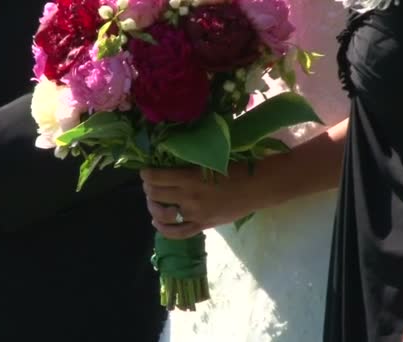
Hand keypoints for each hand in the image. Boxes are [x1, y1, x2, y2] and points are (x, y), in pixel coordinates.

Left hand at [140, 165, 273, 238]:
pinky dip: (163, 228)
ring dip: (152, 206)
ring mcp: (194, 214)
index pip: (156, 178)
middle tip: (149, 184)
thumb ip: (188, 168)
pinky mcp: (202, 225)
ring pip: (162, 214)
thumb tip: (167, 166)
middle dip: (148, 188)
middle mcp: (188, 197)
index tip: (145, 171)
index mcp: (189, 177)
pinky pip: (177, 233)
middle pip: (155, 194)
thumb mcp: (208, 162)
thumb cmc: (235, 169)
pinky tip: (157, 222)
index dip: (146, 174)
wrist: (257, 187)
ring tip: (152, 201)